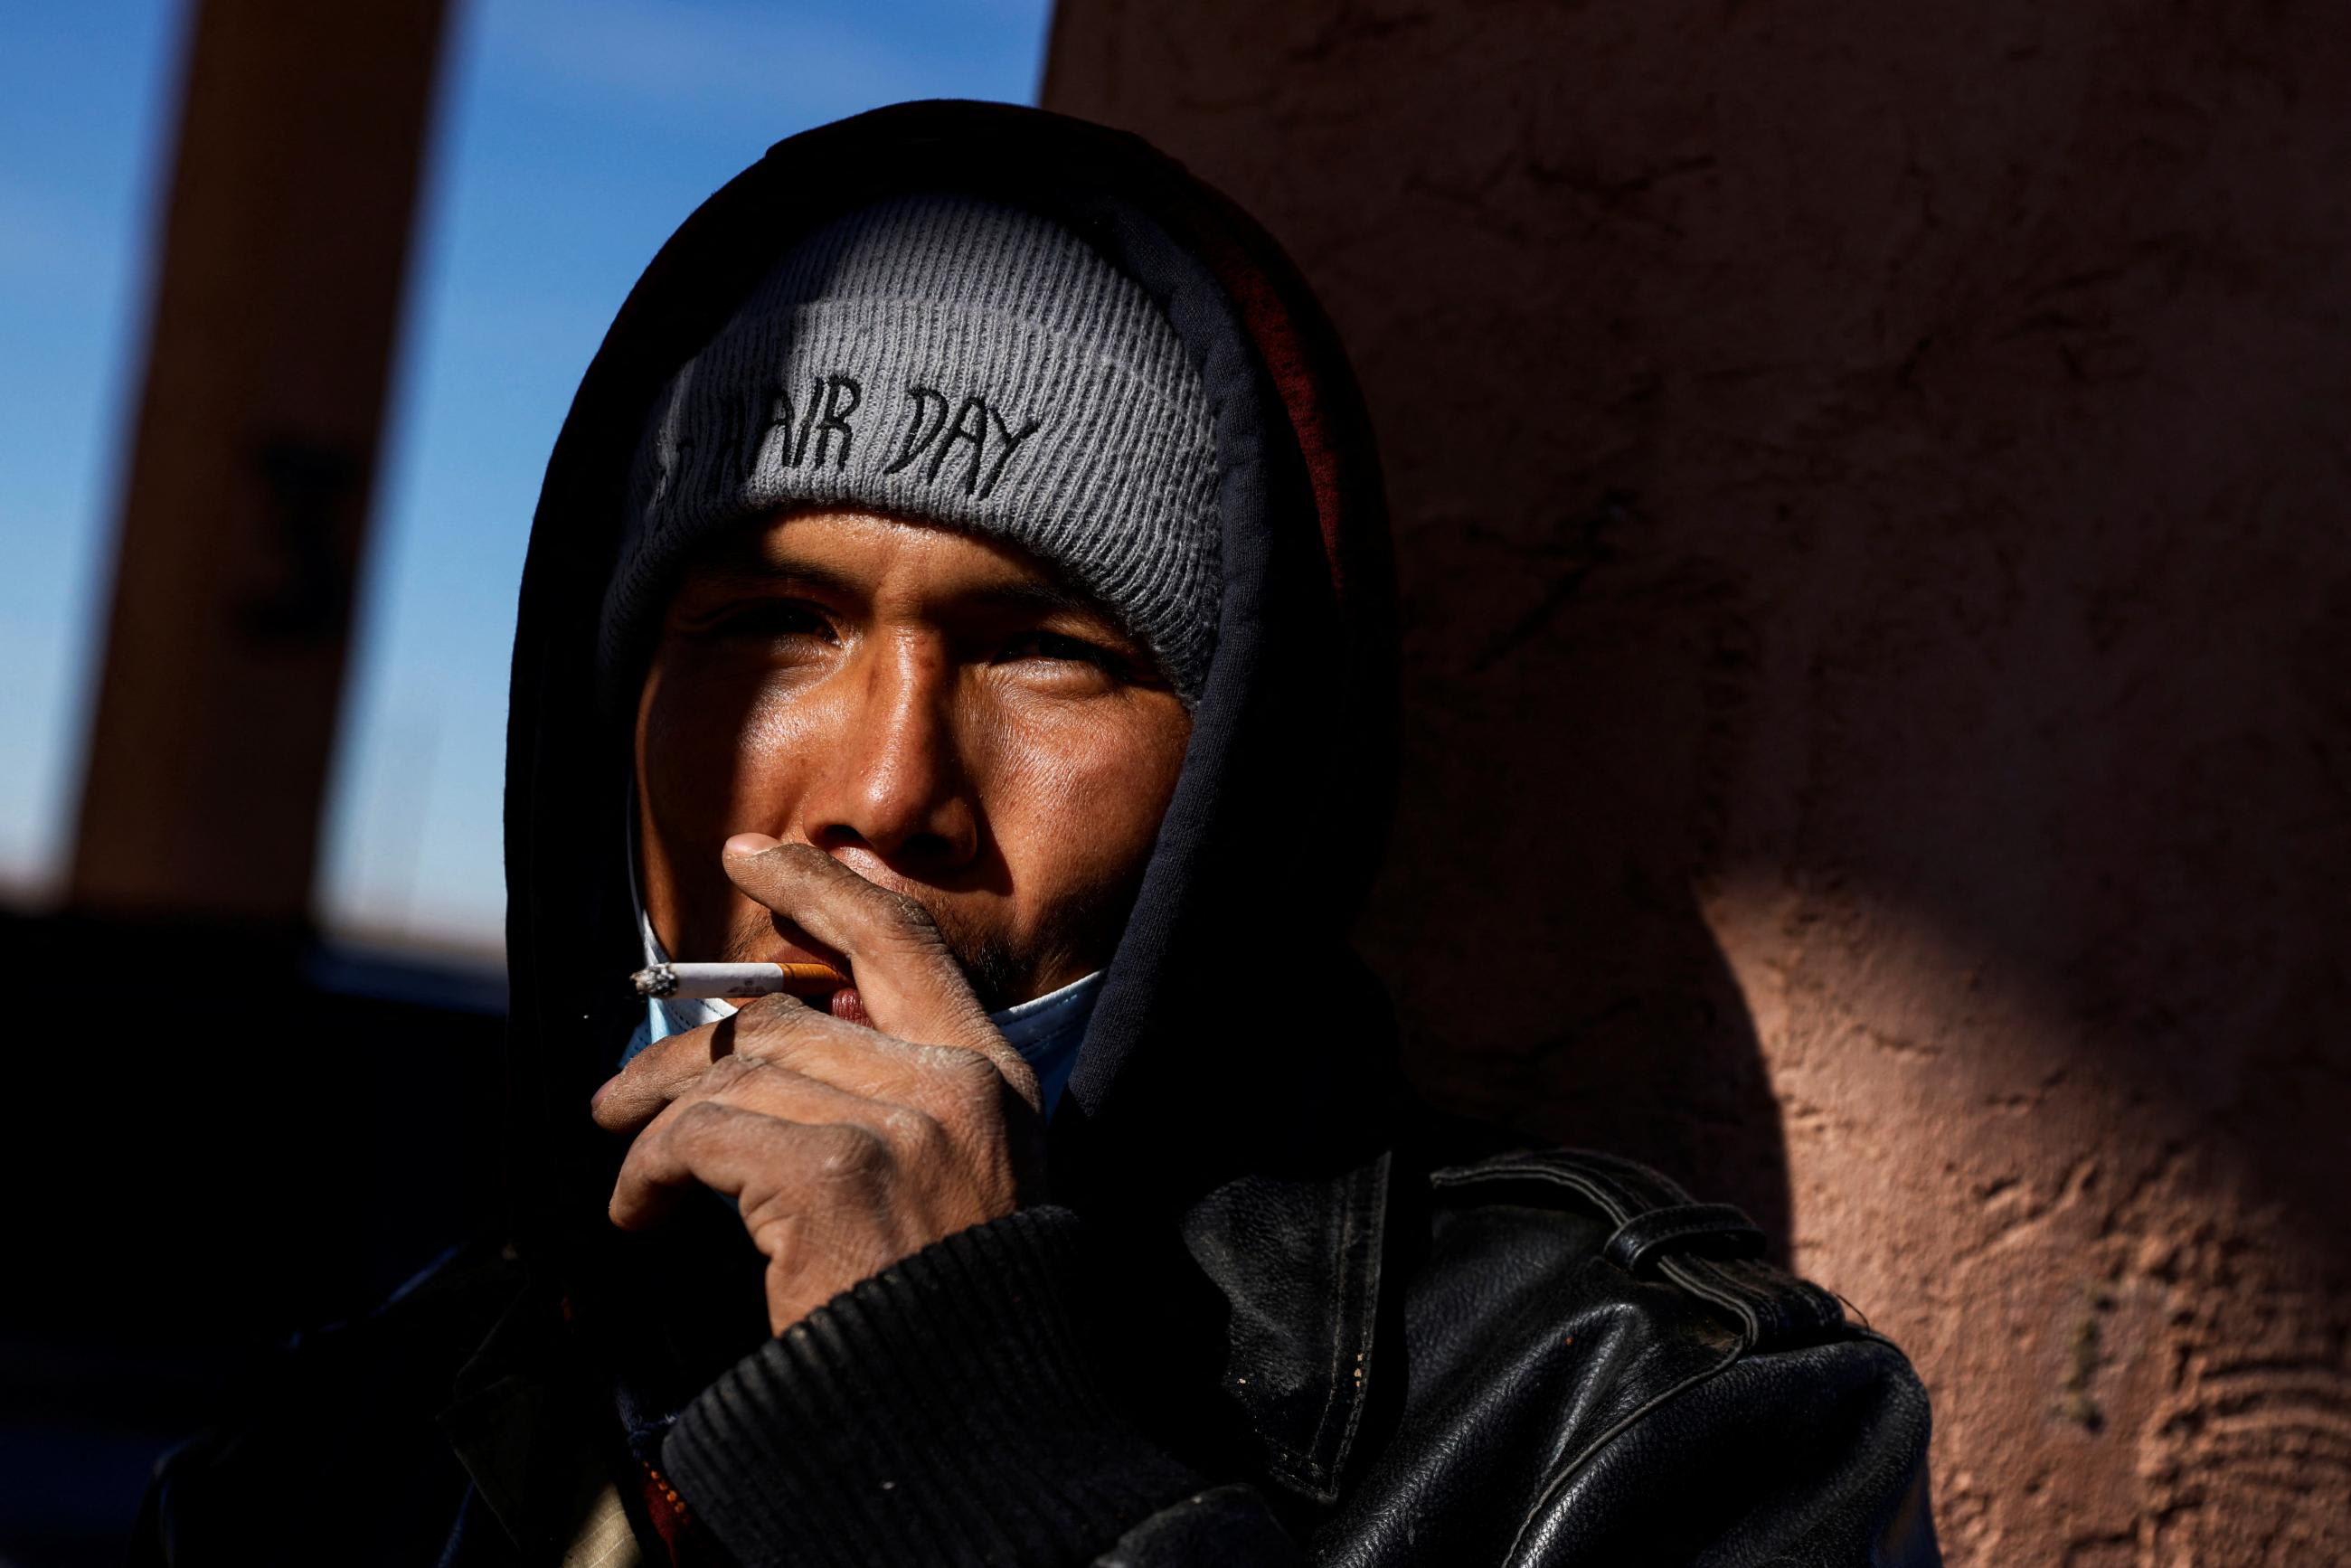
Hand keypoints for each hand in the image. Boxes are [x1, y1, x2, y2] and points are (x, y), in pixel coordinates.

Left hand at [592, 837, 1042, 1332]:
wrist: (978, 1423)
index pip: (903, 942)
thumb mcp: (963, 1182)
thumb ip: (901, 1096)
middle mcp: (955, 1084)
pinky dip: (651, 1173)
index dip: (823, 889)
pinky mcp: (834, 1174)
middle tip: (621, 1089)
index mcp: (995, 1076)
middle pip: (787, 1016)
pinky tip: (639, 1214)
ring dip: (658, 1120)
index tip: (757, 856)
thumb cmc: (953, 1317)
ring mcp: (899, 1124)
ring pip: (737, 1073)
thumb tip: (794, 1023)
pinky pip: (704, 1138)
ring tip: (622, 1158)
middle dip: (688, 1047)